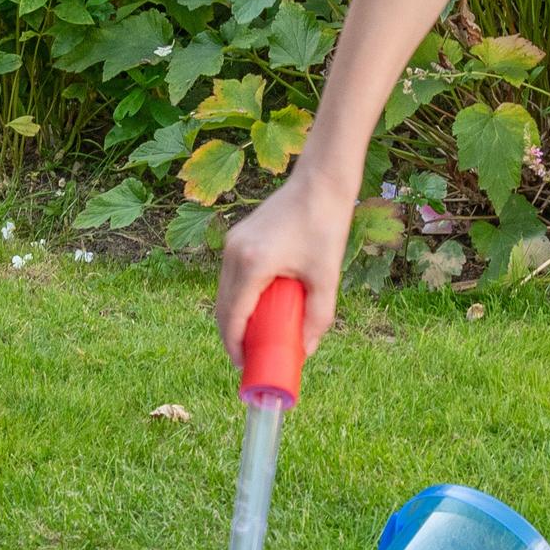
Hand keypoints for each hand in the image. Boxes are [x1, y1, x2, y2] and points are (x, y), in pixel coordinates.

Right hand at [216, 170, 355, 372]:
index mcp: (252, 264)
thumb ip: (318, 316)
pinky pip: (231, 277)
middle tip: (249, 358)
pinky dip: (237, 297)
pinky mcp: (238, 238)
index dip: (234, 346)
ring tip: (252, 337)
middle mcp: (234, 253)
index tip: (243, 366)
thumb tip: (307, 351)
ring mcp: (232, 243)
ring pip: (225, 292)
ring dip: (233, 317)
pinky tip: (253, 309)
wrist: (320, 183)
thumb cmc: (325, 226)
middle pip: (223, 307)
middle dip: (232, 336)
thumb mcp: (326, 277)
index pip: (233, 316)